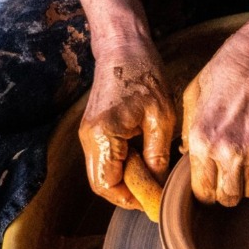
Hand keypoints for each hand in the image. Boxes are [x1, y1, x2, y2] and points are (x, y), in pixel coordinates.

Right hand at [79, 43, 174, 211]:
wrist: (123, 48)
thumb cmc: (144, 76)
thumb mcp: (161, 118)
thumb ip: (157, 156)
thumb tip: (158, 186)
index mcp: (103, 136)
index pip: (108, 186)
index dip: (131, 199)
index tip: (153, 201)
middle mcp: (89, 138)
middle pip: (101, 185)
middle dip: (127, 194)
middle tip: (154, 192)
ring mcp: (88, 134)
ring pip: (102, 174)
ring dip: (125, 181)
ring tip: (152, 174)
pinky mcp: (93, 130)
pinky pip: (105, 160)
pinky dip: (122, 167)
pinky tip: (144, 158)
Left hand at [181, 34, 248, 206]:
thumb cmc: (221, 75)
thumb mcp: (191, 100)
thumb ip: (187, 133)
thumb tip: (186, 156)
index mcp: (201, 142)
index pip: (202, 192)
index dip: (205, 192)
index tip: (209, 183)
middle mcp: (227, 152)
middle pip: (228, 199)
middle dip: (226, 192)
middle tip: (228, 177)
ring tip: (246, 169)